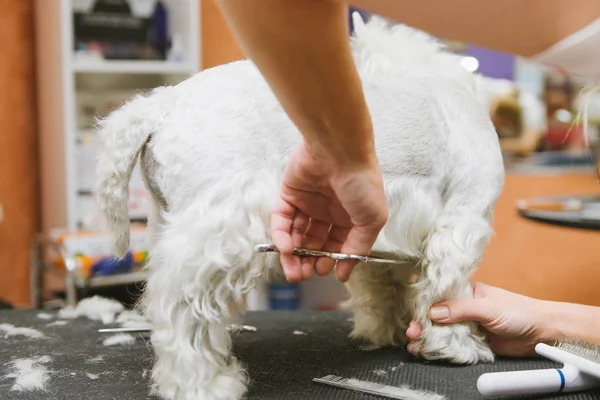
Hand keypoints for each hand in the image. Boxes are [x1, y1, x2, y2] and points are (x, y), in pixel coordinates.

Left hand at [271, 140, 387, 282]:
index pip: (337, 245)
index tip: (327, 272)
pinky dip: (282, 236)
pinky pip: (282, 219)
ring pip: (296, 235)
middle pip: (314, 243)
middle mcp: (327, 211)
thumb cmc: (362, 182)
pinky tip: (287, 249)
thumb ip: (358, 248)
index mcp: (350, 216)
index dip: (331, 260)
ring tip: (293, 272)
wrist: (340, 150)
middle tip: (305, 275)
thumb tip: (345, 272)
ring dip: (293, 255)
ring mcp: (307, 202)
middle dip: (309, 261)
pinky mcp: (289, 194)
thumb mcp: (371, 220)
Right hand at [406, 283, 553, 356]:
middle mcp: (463, 308)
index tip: (413, 314)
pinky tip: (429, 352)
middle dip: (422, 324)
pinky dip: (441, 349)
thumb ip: (461, 309)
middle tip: (412, 333)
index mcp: (466, 292)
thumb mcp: (488, 307)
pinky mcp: (473, 342)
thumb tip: (434, 312)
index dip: (424, 304)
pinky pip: (453, 345)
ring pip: (443, 331)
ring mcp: (468, 326)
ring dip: (429, 337)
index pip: (439, 295)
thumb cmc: (519, 311)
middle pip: (437, 315)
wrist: (542, 333)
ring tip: (415, 345)